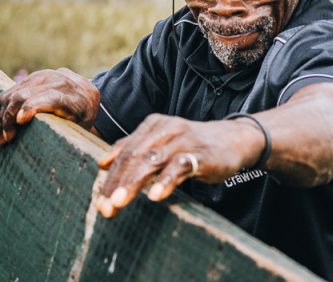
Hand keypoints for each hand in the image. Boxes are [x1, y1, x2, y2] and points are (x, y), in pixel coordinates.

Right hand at [0, 68, 100, 144]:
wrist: (86, 92)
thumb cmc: (83, 117)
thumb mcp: (82, 128)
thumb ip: (69, 135)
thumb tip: (51, 153)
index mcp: (74, 97)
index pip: (51, 97)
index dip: (33, 107)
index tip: (19, 122)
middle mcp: (57, 82)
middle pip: (24, 96)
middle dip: (9, 118)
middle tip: (6, 140)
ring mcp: (42, 77)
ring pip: (12, 94)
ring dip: (2, 116)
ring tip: (2, 137)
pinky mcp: (31, 78)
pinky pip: (9, 92)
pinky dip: (2, 110)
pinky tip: (2, 126)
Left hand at [95, 113, 264, 217]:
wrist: (233, 139)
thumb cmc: (192, 145)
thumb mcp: (161, 142)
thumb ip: (133, 149)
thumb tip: (102, 163)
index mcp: (152, 126)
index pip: (124, 153)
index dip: (110, 178)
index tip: (98, 202)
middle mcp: (165, 129)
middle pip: (134, 156)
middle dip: (116, 183)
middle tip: (105, 207)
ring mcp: (182, 141)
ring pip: (152, 161)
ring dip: (133, 183)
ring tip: (119, 202)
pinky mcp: (200, 154)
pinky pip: (180, 167)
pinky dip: (166, 181)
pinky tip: (155, 196)